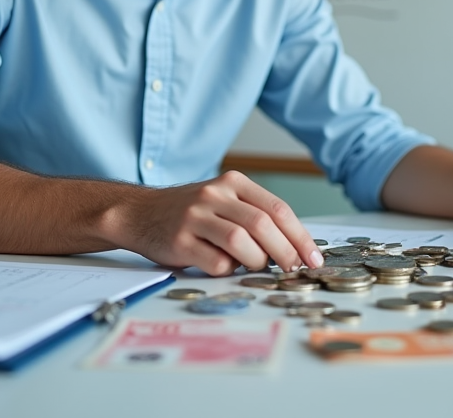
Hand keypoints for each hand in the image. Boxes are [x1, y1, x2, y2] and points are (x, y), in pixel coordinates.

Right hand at [118, 170, 324, 275]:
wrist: (139, 213)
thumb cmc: (190, 213)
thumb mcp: (223, 201)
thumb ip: (254, 216)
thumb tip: (295, 248)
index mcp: (233, 182)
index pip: (277, 208)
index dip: (300, 236)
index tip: (313, 258)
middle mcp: (214, 194)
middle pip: (262, 224)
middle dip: (285, 252)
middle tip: (293, 269)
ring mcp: (194, 216)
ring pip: (240, 242)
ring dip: (255, 261)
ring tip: (254, 266)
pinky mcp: (179, 240)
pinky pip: (215, 262)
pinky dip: (228, 270)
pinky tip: (222, 266)